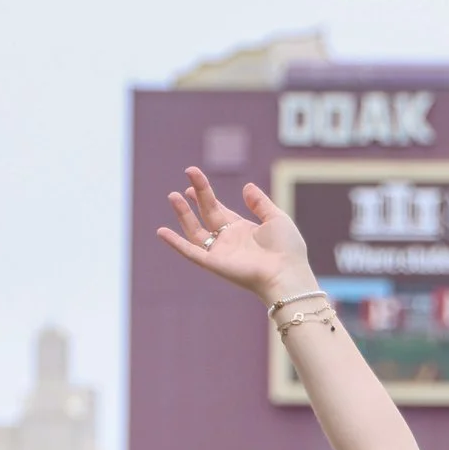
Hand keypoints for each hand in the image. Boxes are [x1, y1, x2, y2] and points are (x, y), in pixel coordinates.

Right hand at [155, 171, 317, 303]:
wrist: (286, 274)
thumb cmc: (287, 249)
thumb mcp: (276, 218)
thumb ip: (260, 202)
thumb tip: (247, 186)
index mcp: (242, 230)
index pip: (218, 209)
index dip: (205, 193)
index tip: (193, 175)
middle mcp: (228, 240)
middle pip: (206, 215)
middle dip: (196, 197)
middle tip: (185, 180)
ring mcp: (219, 252)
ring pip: (195, 231)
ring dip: (183, 214)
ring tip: (172, 196)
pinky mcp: (214, 264)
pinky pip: (190, 252)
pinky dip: (175, 243)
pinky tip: (161, 231)